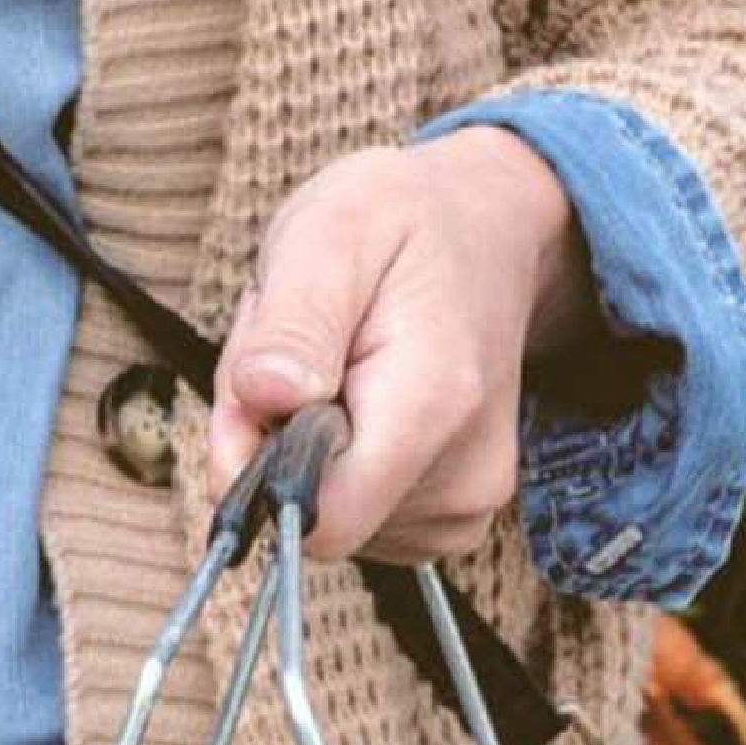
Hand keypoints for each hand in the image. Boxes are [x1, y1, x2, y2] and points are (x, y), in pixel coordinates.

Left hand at [209, 128, 595, 563]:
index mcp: (433, 408)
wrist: (485, 230)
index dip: (261, 465)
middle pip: (314, 515)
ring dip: (304, 446)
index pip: (319, 518)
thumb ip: (293, 321)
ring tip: (336, 362)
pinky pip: (359, 518)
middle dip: (277, 442)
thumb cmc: (401, 224)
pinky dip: (336, 463)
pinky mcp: (453, 519)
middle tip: (300, 352)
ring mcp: (465, 507)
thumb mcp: (330, 233)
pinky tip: (357, 396)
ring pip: (331, 517)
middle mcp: (464, 480)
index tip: (262, 388)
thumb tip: (266, 397)